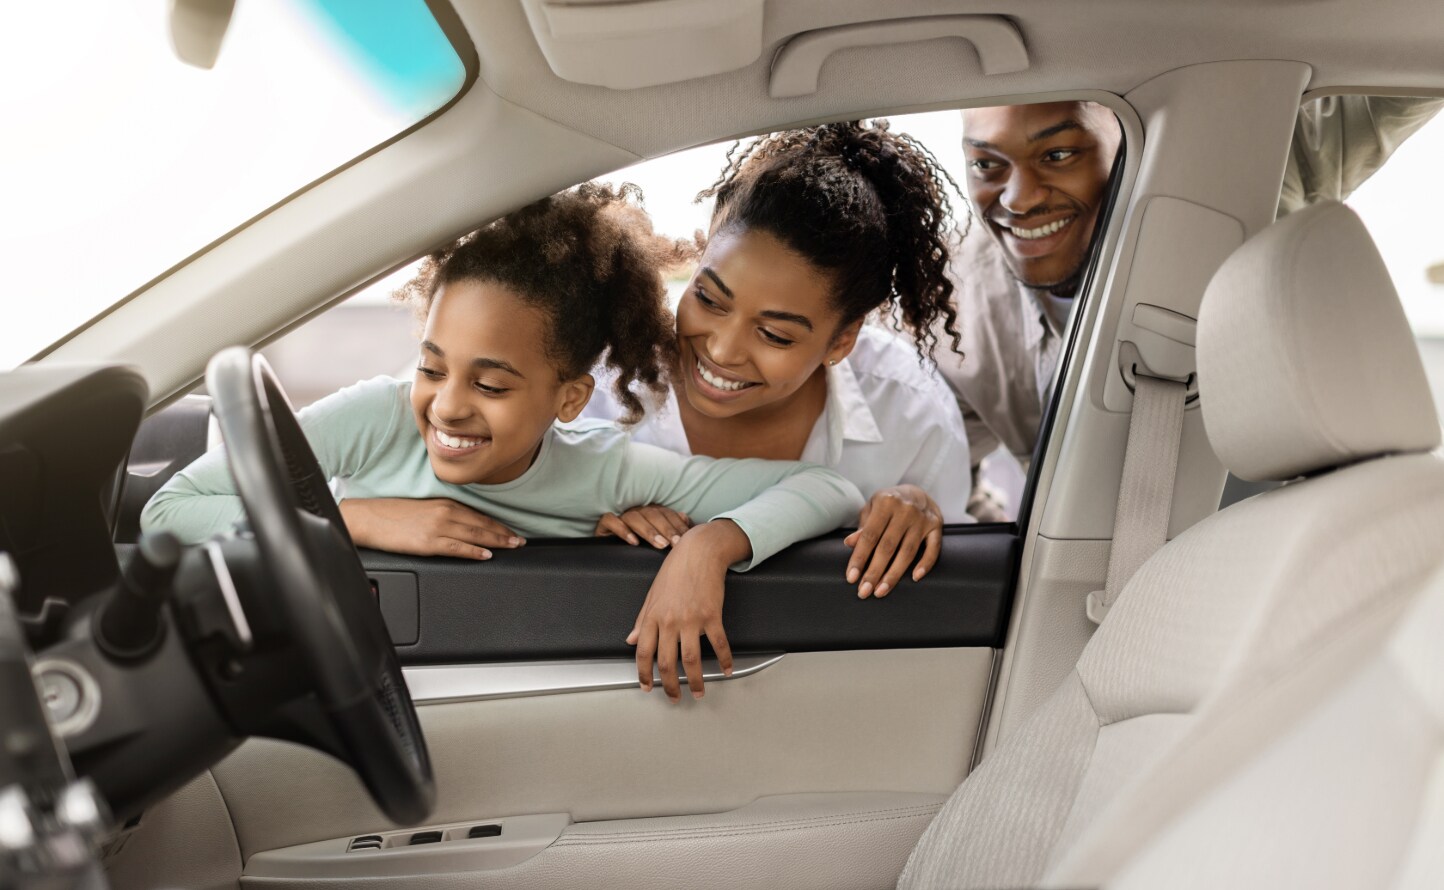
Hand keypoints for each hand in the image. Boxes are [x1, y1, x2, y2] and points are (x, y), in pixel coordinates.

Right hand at [338, 498, 523, 559]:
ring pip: (475, 534)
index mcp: (445, 503)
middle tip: (522, 540)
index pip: (479, 515)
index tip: (512, 531)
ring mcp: (437, 527)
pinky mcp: (428, 542)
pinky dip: (474, 551)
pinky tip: (486, 555)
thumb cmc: (392, 515)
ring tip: (513, 546)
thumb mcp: (424, 510)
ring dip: (497, 541)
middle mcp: (445, 512)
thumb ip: (444, 517)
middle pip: (482, 524)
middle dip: (504, 533)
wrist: (368, 518)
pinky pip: (457, 547)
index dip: (498, 524)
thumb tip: (462, 529)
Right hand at [595, 504, 693, 548]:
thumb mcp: (657, 539)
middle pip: (652, 514)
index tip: (686, 539)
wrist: (609, 556)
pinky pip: (611, 521)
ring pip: (634, 517)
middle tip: (676, 543)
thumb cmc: (638, 547)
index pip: (666, 514)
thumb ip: (672, 528)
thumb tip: (686, 518)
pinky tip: (633, 542)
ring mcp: (619, 517)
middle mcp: (636, 512)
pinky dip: (622, 529)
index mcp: (651, 513)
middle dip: (666, 528)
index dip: (677, 525)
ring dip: (648, 530)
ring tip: (660, 545)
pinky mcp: (603, 525)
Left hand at [626, 521, 742, 701]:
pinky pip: (719, 643)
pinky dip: (724, 659)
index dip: (643, 674)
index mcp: (653, 616)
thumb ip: (641, 620)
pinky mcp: (712, 615)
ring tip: (698, 692)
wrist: (700, 551)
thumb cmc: (676, 569)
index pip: (643, 653)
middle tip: (674, 697)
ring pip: (691, 660)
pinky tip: (726, 669)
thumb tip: (630, 639)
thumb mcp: (652, 594)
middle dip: (669, 686)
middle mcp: (670, 620)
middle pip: (667, 662)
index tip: (647, 687)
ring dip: (695, 681)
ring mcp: (692, 619)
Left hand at [844, 485, 942, 597]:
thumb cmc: (889, 504)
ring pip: (908, 552)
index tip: (851, 578)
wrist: (918, 492)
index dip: (859, 558)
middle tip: (864, 591)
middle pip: (888, 547)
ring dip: (894, 575)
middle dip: (874, 572)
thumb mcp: (872, 508)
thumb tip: (849, 543)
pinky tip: (915, 578)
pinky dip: (925, 564)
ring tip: (881, 591)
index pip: (870, 535)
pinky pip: (933, 549)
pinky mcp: (936, 527)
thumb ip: (863, 527)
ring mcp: (922, 519)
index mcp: (885, 502)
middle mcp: (905, 510)